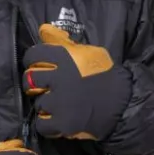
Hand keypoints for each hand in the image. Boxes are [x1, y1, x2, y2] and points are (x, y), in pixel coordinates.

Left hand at [22, 24, 131, 139]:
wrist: (123, 102)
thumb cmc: (105, 74)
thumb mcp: (87, 51)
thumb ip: (63, 42)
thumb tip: (42, 30)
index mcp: (63, 58)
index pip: (32, 55)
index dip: (33, 61)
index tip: (40, 67)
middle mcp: (58, 78)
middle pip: (30, 79)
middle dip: (36, 84)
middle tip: (44, 87)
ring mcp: (59, 102)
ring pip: (37, 103)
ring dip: (46, 105)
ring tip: (58, 105)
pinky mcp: (63, 123)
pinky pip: (42, 125)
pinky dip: (47, 124)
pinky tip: (57, 120)